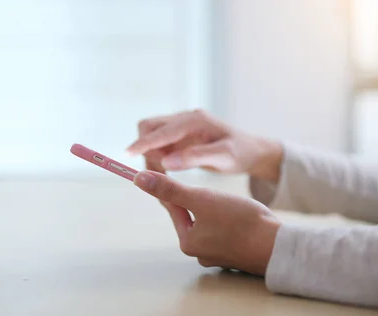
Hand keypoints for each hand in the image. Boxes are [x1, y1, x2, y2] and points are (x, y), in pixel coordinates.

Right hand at [127, 109, 282, 181]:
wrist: (251, 152)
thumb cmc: (241, 153)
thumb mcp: (224, 158)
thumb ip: (195, 158)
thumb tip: (165, 163)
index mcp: (195, 120)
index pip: (162, 130)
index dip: (144, 143)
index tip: (126, 154)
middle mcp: (185, 118)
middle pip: (149, 127)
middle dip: (147, 150)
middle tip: (160, 173)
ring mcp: (181, 126)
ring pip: (151, 137)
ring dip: (151, 156)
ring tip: (167, 176)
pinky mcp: (179, 136)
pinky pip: (159, 145)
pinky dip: (157, 158)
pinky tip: (169, 173)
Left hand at [133, 170, 281, 275]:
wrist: (277, 245)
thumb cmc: (241, 221)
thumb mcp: (202, 199)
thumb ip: (171, 189)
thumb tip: (139, 179)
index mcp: (188, 241)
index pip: (174, 207)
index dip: (172, 187)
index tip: (167, 173)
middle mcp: (199, 252)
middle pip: (192, 216)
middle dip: (200, 200)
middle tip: (211, 189)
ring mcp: (218, 255)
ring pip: (210, 222)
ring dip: (216, 209)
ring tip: (230, 202)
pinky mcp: (236, 253)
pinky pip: (225, 231)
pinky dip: (230, 220)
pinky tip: (240, 214)